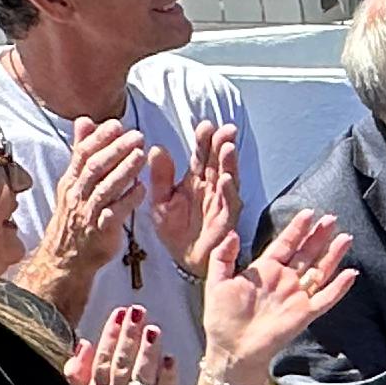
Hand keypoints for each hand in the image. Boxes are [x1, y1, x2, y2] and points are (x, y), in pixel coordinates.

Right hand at [33, 118, 155, 280]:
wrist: (67, 257)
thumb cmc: (75, 215)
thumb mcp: (73, 181)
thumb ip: (81, 150)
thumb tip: (84, 120)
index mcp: (72, 180)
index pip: (83, 153)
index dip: (100, 137)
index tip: (117, 124)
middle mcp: (78, 194)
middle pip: (95, 167)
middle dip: (115, 149)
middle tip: (136, 136)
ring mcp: (89, 212)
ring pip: (105, 188)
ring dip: (124, 171)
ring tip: (141, 156)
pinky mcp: (101, 230)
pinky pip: (115, 213)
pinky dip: (129, 200)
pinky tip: (143, 189)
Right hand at [65, 305, 181, 384]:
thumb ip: (81, 373)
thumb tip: (82, 344)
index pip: (102, 359)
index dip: (110, 335)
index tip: (120, 313)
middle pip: (120, 363)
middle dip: (128, 336)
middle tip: (138, 312)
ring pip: (140, 376)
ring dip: (146, 352)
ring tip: (153, 330)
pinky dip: (167, 377)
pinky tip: (171, 359)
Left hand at [151, 121, 241, 280]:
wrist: (183, 259)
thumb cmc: (175, 230)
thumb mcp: (160, 201)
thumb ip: (160, 177)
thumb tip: (156, 148)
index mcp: (195, 180)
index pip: (201, 156)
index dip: (204, 141)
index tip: (205, 125)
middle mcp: (211, 188)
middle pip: (218, 162)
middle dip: (222, 145)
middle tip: (224, 129)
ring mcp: (221, 202)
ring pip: (228, 178)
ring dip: (229, 163)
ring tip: (228, 147)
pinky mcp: (226, 219)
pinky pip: (229, 204)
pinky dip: (229, 191)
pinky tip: (226, 179)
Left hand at [202, 206, 356, 384]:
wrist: (231, 350)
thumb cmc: (222, 319)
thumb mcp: (216, 282)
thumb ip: (223, 256)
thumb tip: (233, 234)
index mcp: (264, 271)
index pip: (285, 244)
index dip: (297, 229)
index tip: (308, 213)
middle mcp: (284, 281)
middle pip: (306, 253)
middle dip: (319, 235)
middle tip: (331, 218)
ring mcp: (296, 296)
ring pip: (320, 271)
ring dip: (333, 255)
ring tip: (345, 238)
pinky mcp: (304, 314)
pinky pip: (326, 298)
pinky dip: (339, 287)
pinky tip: (350, 273)